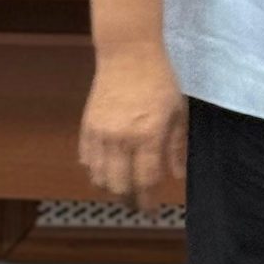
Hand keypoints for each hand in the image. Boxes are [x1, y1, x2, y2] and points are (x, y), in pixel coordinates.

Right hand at [79, 46, 187, 205]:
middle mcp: (121, 139)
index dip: (148, 200)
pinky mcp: (86, 127)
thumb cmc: (159, 79)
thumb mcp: (177, 110)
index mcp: (148, 135)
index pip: (145, 181)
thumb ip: (176, 146)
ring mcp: (100, 134)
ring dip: (111, 188)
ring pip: (99, 178)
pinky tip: (107, 169)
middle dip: (129, 200)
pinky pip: (86, 161)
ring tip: (123, 188)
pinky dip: (95, 171)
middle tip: (137, 203)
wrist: (128, 54)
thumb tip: (177, 175)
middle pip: (119, 186)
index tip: (152, 209)